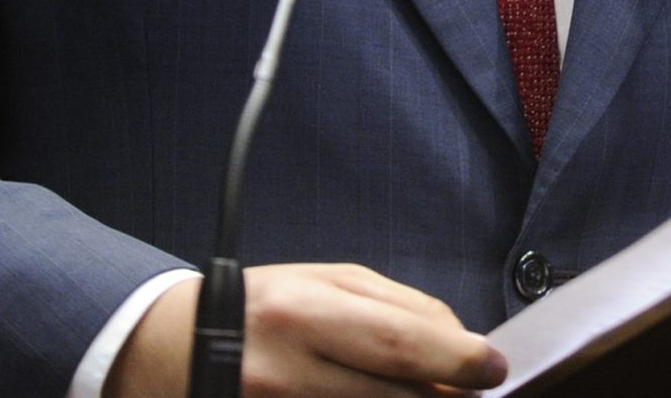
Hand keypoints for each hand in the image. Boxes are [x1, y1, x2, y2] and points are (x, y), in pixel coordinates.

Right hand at [107, 265, 508, 397]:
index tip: (494, 367)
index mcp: (303, 313)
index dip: (458, 359)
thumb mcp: (327, 283)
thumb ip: (396, 308)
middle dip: (448, 396)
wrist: (176, 350)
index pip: (400, 342)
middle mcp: (289, 371)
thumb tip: (461, 341)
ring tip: (436, 394)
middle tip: (474, 390)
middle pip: (396, 396)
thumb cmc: (265, 309)